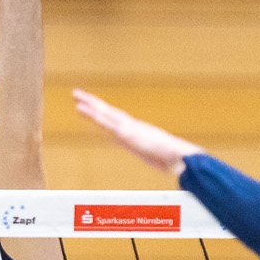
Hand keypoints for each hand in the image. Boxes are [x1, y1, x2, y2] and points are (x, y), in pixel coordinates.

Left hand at [72, 90, 204, 177]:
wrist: (183, 158)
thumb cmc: (177, 161)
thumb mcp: (166, 161)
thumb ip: (162, 160)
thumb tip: (170, 164)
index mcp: (141, 133)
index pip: (118, 122)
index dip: (106, 115)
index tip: (95, 109)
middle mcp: (134, 127)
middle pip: (110, 113)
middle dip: (94, 104)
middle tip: (78, 94)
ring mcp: (130, 129)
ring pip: (105, 113)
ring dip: (90, 104)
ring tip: (76, 95)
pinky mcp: (127, 133)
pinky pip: (106, 122)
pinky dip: (94, 114)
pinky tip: (81, 109)